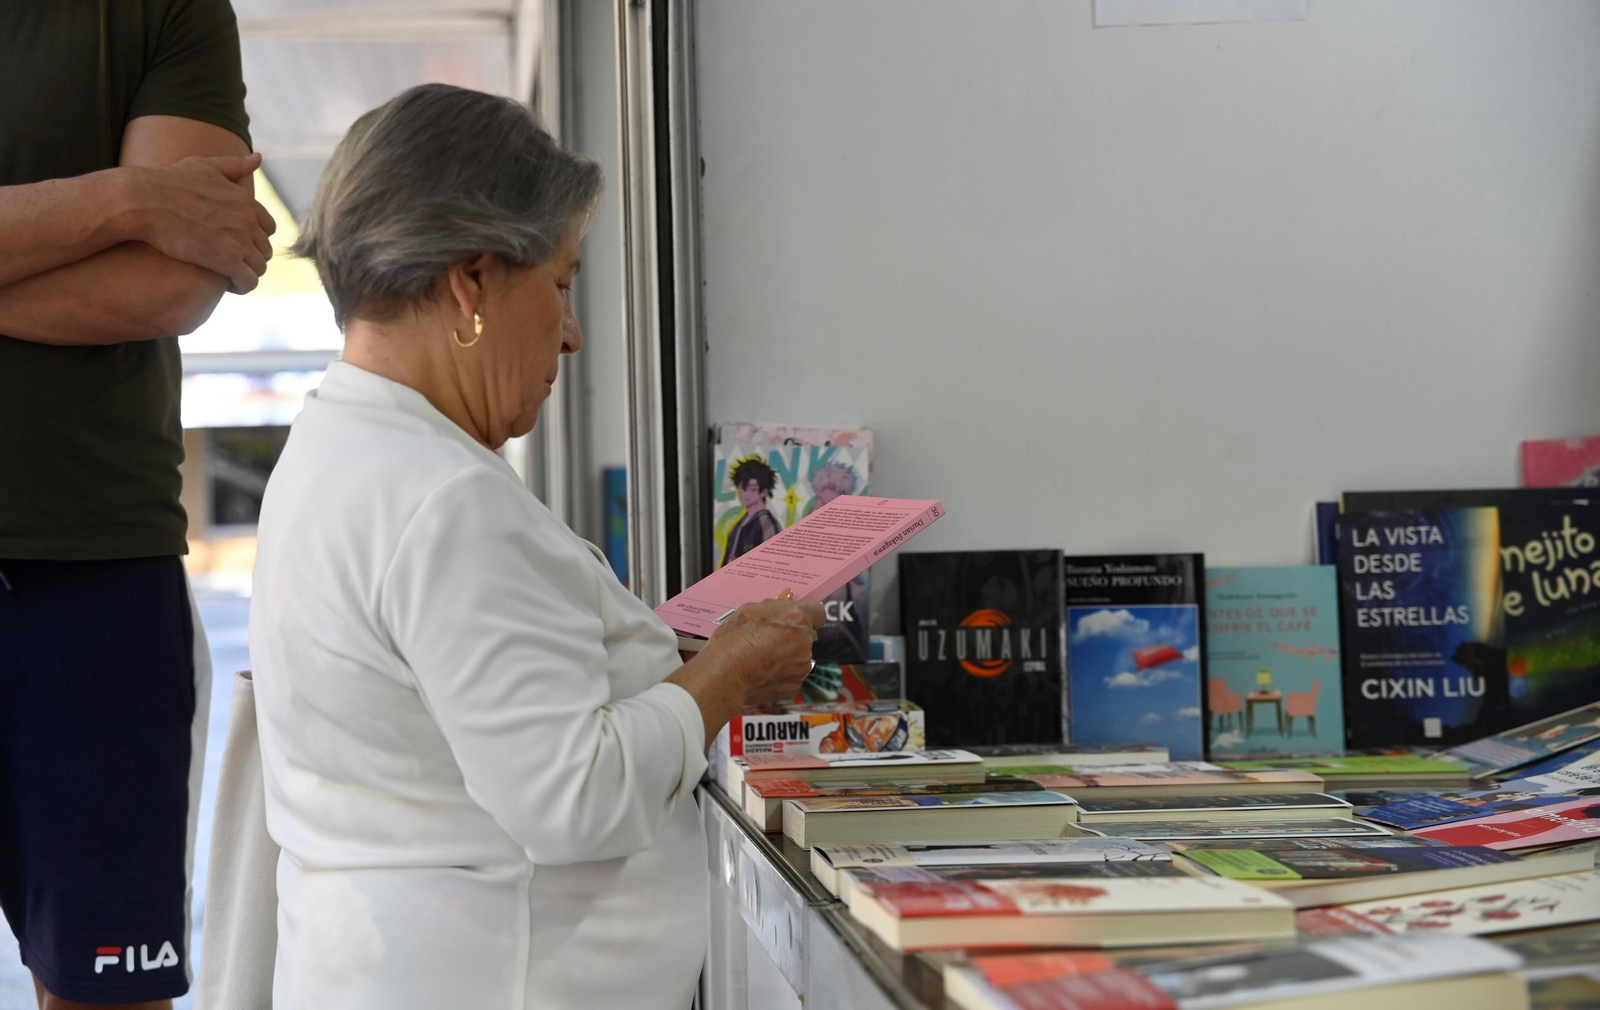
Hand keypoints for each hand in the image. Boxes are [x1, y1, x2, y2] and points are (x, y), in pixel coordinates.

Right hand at [122, 153, 276, 292]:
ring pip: (259, 267)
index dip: (254, 238)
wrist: (141, 201)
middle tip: (230, 263)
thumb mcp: (202, 167)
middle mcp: (247, 220)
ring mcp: (240, 241)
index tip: (236, 244)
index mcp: (245, 200)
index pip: (268, 228)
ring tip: (228, 276)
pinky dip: (242, 286)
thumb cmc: (166, 182)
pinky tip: (227, 285)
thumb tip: (259, 158)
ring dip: (247, 273)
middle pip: (264, 249)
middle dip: (251, 258)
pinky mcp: (227, 261)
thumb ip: (233, 165)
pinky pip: (249, 282)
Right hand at [705, 590, 826, 707]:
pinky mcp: (794, 688)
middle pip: (806, 636)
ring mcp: (802, 667)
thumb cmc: (734, 639)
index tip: (792, 620)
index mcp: (798, 618)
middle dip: (792, 637)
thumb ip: (773, 605)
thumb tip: (787, 598)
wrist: (725, 675)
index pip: (818, 613)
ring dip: (787, 658)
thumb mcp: (749, 611)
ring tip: (761, 660)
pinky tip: (762, 674)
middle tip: (767, 640)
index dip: (806, 615)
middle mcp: (806, 643)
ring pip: (799, 658)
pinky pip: (791, 677)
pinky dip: (780, 676)